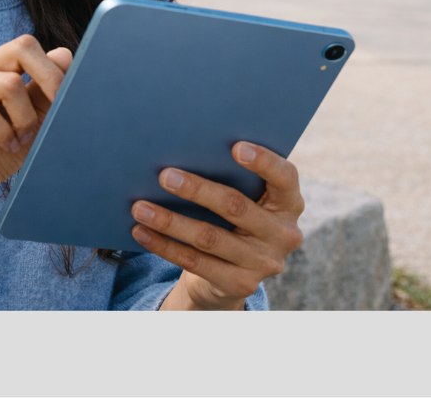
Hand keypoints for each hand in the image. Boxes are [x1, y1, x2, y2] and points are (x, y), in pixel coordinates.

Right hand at [0, 35, 71, 215]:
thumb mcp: (30, 124)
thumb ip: (44, 93)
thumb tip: (65, 54)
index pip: (28, 46)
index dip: (54, 70)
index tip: (68, 100)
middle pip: (20, 49)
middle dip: (49, 81)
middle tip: (54, 115)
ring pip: (8, 84)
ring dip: (24, 118)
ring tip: (21, 140)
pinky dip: (3, 132)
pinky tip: (6, 145)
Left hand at [131, 142, 304, 310]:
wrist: (234, 274)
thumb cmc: (236, 218)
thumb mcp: (248, 199)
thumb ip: (234, 179)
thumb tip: (186, 153)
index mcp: (290, 203)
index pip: (285, 177)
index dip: (264, 161)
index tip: (235, 146)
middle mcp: (284, 234)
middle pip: (236, 207)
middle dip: (197, 190)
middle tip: (164, 175)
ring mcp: (264, 263)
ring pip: (210, 238)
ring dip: (171, 221)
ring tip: (140, 207)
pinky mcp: (241, 284)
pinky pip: (195, 262)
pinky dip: (165, 245)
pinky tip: (142, 232)